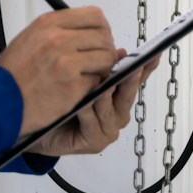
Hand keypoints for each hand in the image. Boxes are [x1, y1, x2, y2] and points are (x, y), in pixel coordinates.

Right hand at [0, 6, 118, 139]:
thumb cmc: (12, 74)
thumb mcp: (30, 38)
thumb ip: (59, 31)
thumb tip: (87, 32)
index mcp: (49, 23)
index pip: (94, 15)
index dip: (103, 28)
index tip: (100, 38)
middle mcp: (59, 39)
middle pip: (104, 36)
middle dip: (106, 49)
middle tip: (100, 60)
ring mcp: (67, 62)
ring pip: (106, 58)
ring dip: (103, 68)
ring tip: (90, 75)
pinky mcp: (73, 86)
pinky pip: (98, 81)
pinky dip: (93, 87)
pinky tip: (80, 90)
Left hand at [26, 54, 160, 156]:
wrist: (39, 128)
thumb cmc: (60, 100)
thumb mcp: (80, 77)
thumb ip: (100, 66)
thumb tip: (121, 51)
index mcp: (118, 95)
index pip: (136, 78)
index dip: (146, 67)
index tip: (154, 54)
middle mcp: (117, 112)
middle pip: (127, 93)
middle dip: (129, 81)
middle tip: (132, 69)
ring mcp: (108, 128)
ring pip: (111, 110)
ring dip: (105, 97)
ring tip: (102, 87)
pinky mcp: (96, 141)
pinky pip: (93, 126)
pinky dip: (88, 114)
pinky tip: (82, 106)